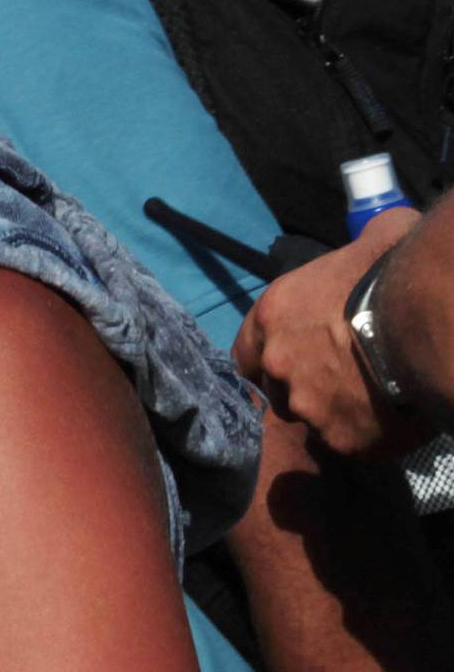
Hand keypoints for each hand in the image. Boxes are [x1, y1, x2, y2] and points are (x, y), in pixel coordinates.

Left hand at [233, 206, 420, 457]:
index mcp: (272, 316)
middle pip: (279, 392)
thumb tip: (381, 228)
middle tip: (344, 380)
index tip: (294, 361)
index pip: (247, 354)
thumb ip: (362, 243)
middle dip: (305, 390)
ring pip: (316, 420)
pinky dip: (370, 434)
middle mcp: (278, 366)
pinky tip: (395, 417)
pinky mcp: (342, 440)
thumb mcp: (374, 239)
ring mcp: (307, 407)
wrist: (425, 322)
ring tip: (375, 398)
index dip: (269, 361)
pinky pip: (353, 442)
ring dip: (337, 413)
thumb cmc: (396, 271)